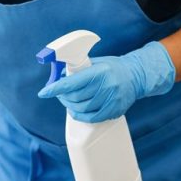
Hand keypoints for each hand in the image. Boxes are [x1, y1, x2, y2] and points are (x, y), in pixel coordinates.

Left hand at [38, 41, 175, 123]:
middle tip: (59, 93)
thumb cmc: (113, 67)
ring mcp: (111, 100)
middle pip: (76, 98)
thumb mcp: (96, 62)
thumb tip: (58, 77)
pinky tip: (76, 110)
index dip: (56, 88)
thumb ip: (79, 69)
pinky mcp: (114, 110)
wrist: (136, 76)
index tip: (44, 92)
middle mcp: (106, 86)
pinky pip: (92, 118)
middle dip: (63, 97)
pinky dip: (80, 115)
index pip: (72, 83)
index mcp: (99, 72)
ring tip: (68, 101)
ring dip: (70, 106)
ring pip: (82, 109)